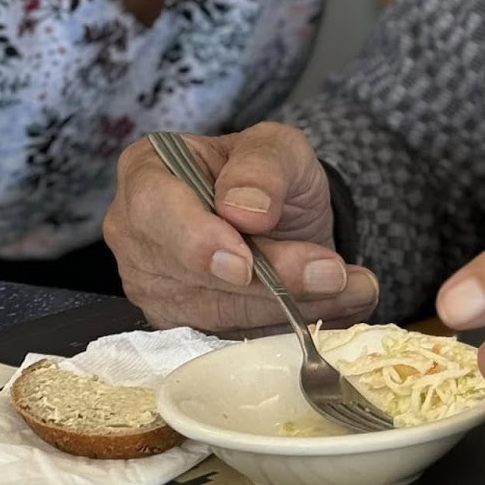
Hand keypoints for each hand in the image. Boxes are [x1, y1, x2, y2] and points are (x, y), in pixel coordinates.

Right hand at [104, 122, 379, 333]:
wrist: (282, 213)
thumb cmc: (266, 170)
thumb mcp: (276, 146)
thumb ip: (261, 166)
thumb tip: (245, 209)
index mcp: (145, 172)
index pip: (153, 208)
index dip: (194, 240)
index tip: (244, 263)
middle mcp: (136, 235)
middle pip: (188, 271)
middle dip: (265, 278)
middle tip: (332, 274)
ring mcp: (153, 287)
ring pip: (216, 312)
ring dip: (289, 305)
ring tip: (349, 285)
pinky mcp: (181, 326)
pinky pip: (231, 337)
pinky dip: (287, 325)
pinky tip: (334, 307)